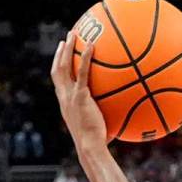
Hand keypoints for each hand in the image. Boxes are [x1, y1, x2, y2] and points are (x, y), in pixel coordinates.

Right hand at [50, 31, 107, 148]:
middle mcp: (64, 97)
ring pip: (64, 67)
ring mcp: (70, 96)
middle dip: (61, 53)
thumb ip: (105, 114)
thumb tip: (124, 111)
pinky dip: (85, 58)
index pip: (59, 81)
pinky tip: (92, 46)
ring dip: (68, 49)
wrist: (90, 147)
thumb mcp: (99, 125)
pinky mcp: (80, 96)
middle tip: (67, 39)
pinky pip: (82, 73)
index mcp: (65, 103)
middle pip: (57, 69)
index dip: (59, 66)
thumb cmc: (97, 142)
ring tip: (75, 34)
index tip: (63, 55)